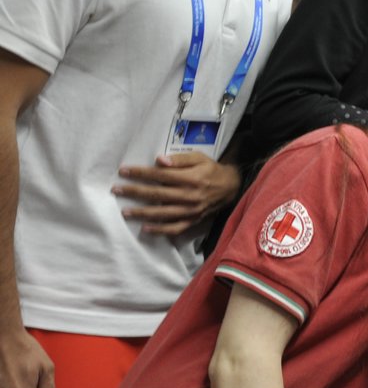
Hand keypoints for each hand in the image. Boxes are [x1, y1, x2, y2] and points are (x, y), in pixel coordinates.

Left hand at [113, 152, 240, 236]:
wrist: (231, 187)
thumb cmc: (211, 169)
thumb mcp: (199, 158)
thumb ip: (180, 159)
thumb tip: (159, 161)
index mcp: (191, 178)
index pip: (160, 175)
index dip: (140, 173)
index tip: (123, 171)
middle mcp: (190, 196)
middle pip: (157, 194)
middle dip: (134, 191)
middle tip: (116, 190)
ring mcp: (191, 210)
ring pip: (163, 213)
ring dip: (142, 213)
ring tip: (125, 212)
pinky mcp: (193, 220)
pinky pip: (175, 228)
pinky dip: (160, 230)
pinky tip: (145, 228)